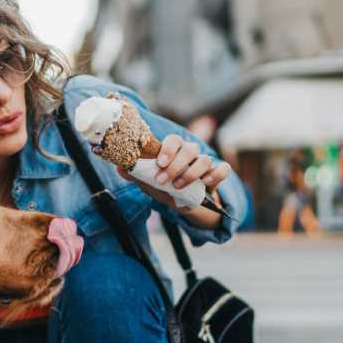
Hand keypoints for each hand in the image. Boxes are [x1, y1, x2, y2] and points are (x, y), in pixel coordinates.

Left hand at [117, 134, 231, 211]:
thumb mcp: (149, 182)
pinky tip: (206, 183)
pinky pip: (223, 169)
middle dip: (176, 165)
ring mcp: (205, 163)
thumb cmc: (165, 187)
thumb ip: (136, 174)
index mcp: (174, 150)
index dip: (167, 149)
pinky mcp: (217, 174)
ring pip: (205, 159)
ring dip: (191, 173)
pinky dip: (216, 175)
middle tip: (163, 180)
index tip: (159, 163)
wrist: (183, 203)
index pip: (174, 139)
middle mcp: (190, 153)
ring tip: (178, 186)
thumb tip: (119, 167)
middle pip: (189, 148)